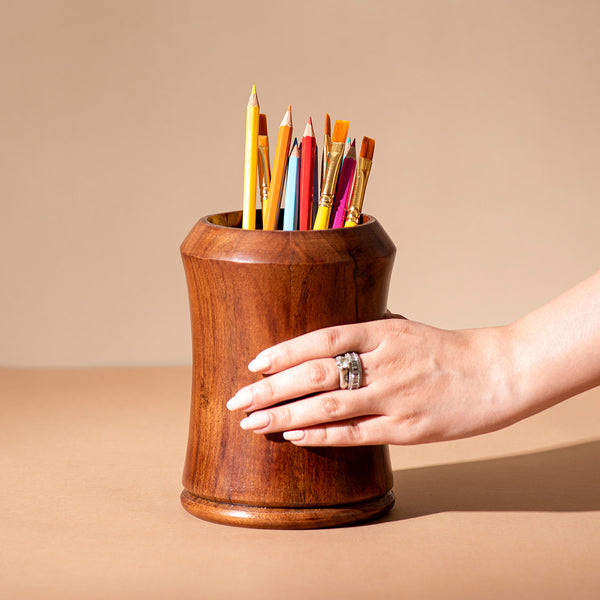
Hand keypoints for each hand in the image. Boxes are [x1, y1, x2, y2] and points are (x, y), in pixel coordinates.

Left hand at [226, 317, 520, 445]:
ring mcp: (395, 397)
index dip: (284, 351)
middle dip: (270, 387)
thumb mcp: (406, 328)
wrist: (496, 373)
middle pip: (315, 373)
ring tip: (252, 422)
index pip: (322, 338)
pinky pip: (354, 433)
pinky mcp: (407, 429)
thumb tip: (329, 336)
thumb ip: (368, 330)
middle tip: (237, 398)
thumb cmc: (445, 350)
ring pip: (328, 405)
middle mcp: (384, 362)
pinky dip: (320, 435)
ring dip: (285, 415)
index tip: (254, 363)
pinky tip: (293, 437)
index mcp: (383, 331)